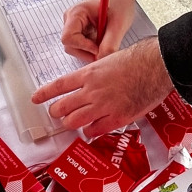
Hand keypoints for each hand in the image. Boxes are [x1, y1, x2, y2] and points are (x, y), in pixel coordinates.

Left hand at [31, 36, 173, 136]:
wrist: (156, 66)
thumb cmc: (137, 60)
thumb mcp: (109, 61)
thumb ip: (95, 74)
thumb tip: (87, 83)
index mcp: (89, 74)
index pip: (59, 85)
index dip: (45, 93)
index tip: (35, 98)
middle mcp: (92, 90)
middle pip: (62, 107)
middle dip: (56, 112)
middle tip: (57, 113)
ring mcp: (103, 106)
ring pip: (74, 121)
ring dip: (71, 123)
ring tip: (72, 122)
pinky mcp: (117, 118)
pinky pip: (95, 131)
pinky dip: (91, 131)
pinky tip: (92, 129)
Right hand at [61, 0, 142, 62]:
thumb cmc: (119, 2)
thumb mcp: (118, 24)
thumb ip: (109, 44)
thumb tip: (101, 60)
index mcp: (76, 13)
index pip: (68, 38)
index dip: (82, 47)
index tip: (98, 48)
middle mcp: (71, 19)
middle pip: (70, 45)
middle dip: (87, 51)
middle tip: (104, 50)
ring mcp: (74, 25)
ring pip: (76, 47)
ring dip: (90, 50)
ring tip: (105, 42)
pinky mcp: (80, 30)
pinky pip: (82, 45)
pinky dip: (92, 47)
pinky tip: (103, 40)